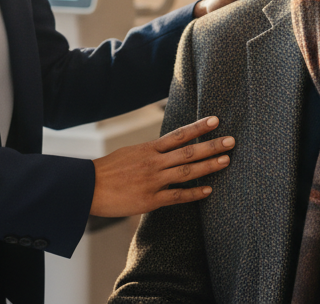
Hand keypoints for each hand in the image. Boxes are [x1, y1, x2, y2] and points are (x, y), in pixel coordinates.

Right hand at [90, 116, 233, 216]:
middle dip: (212, 146)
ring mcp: (154, 181)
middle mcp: (154, 162)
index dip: (198, 127)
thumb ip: (150, 152)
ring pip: (187, 171)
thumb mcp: (129, 153)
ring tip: (226, 161)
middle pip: (189, 151)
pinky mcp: (150, 200)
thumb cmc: (108, 170)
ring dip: (209, 166)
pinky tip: (208, 190)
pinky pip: (177, 196)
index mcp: (149, 149)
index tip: (215, 120)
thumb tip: (165, 149)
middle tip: (231, 141)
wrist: (88, 187)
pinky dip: (194, 193)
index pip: (179, 135)